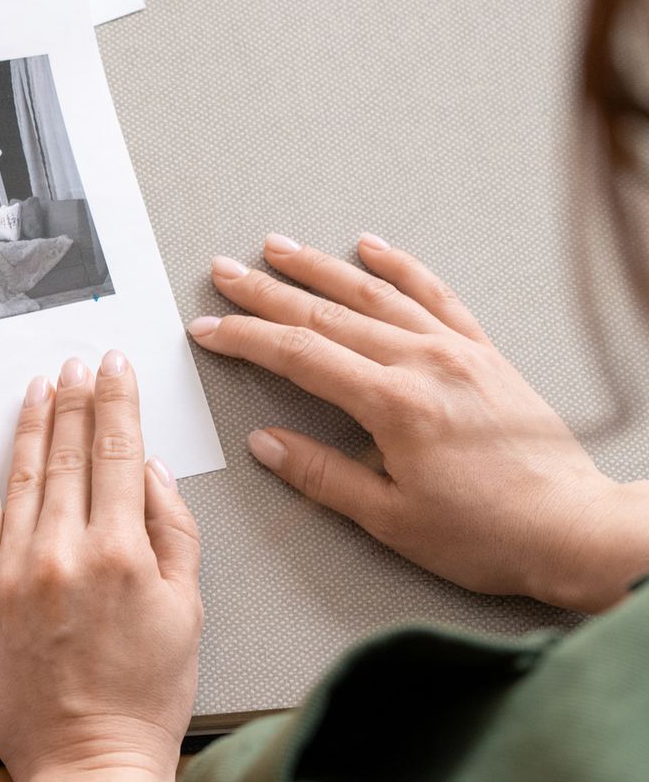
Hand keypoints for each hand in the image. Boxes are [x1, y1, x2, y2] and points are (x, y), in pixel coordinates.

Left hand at [0, 353, 200, 781]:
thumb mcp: (188, 614)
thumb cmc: (143, 698)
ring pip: (24, 471)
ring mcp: (18, 567)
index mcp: (123, 554)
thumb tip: (153, 472)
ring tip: (43, 382)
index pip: (119, 453)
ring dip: (34, 419)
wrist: (86, 759)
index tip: (115, 365)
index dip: (117, 401)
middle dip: (76, 398)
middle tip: (79, 362)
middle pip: (69, 452)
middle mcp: (65, 551)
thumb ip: (175, 535)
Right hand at [189, 233, 648, 612]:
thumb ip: (322, 475)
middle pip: (327, 315)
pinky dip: (401, 269)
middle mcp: (425, 364)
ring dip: (321, 268)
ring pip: (375, 295)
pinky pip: (435, 296)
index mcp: (395, 404)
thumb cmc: (489, 533)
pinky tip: (372, 250)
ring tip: (278, 248)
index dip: (246, 339)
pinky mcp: (484, 354)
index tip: (208, 329)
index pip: (300, 355)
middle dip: (267, 292)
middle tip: (224, 274)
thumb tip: (266, 444)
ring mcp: (457, 352)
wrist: (573, 530)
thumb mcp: (390, 518)